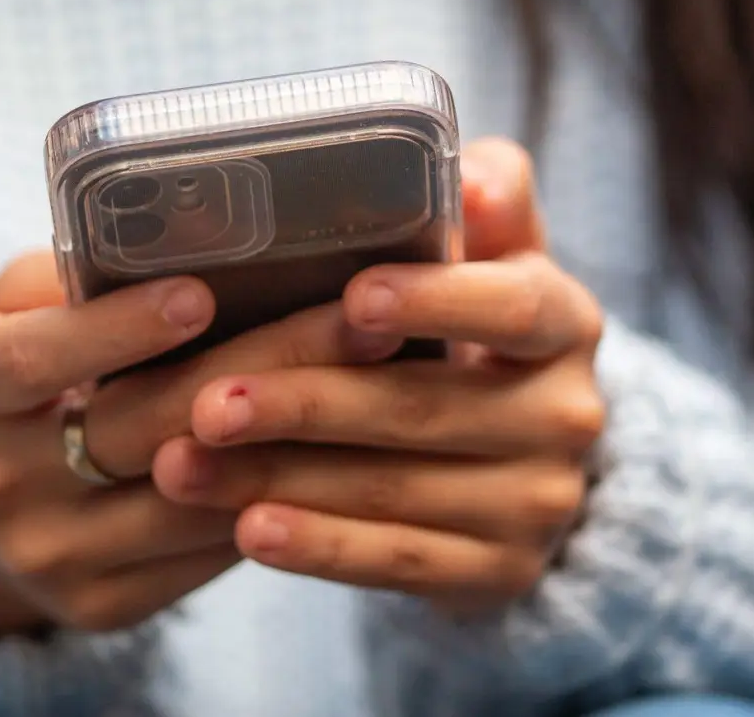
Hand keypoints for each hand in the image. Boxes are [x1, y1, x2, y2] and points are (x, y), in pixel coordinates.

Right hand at [0, 255, 399, 635]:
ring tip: (383, 380)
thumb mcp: (11, 313)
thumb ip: (72, 277)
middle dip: (262, 367)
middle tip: (358, 319)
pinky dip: (284, 496)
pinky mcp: (105, 605)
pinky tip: (353, 448)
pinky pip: (211, 552)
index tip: (201, 292)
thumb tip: (181, 224)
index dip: (115, 329)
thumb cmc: (19, 377)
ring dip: (297, 439)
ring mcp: (51, 555)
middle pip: (144, 425)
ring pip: (193, 498)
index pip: (33, 360)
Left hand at [151, 140, 605, 608]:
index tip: (356, 299)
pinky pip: (400, 562)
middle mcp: (569, 417)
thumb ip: (486, 205)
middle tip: (209, 401)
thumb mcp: (493, 261)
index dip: (438, 303)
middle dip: (309, 405)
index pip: (514, 309)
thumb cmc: (472, 333)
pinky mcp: (504, 572)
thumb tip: (472, 179)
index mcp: (567, 323)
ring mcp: (540, 504)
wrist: (524, 464)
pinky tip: (248, 531)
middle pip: (426, 410)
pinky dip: (320, 547)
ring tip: (184, 466)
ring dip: (281, 480)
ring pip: (397, 492)